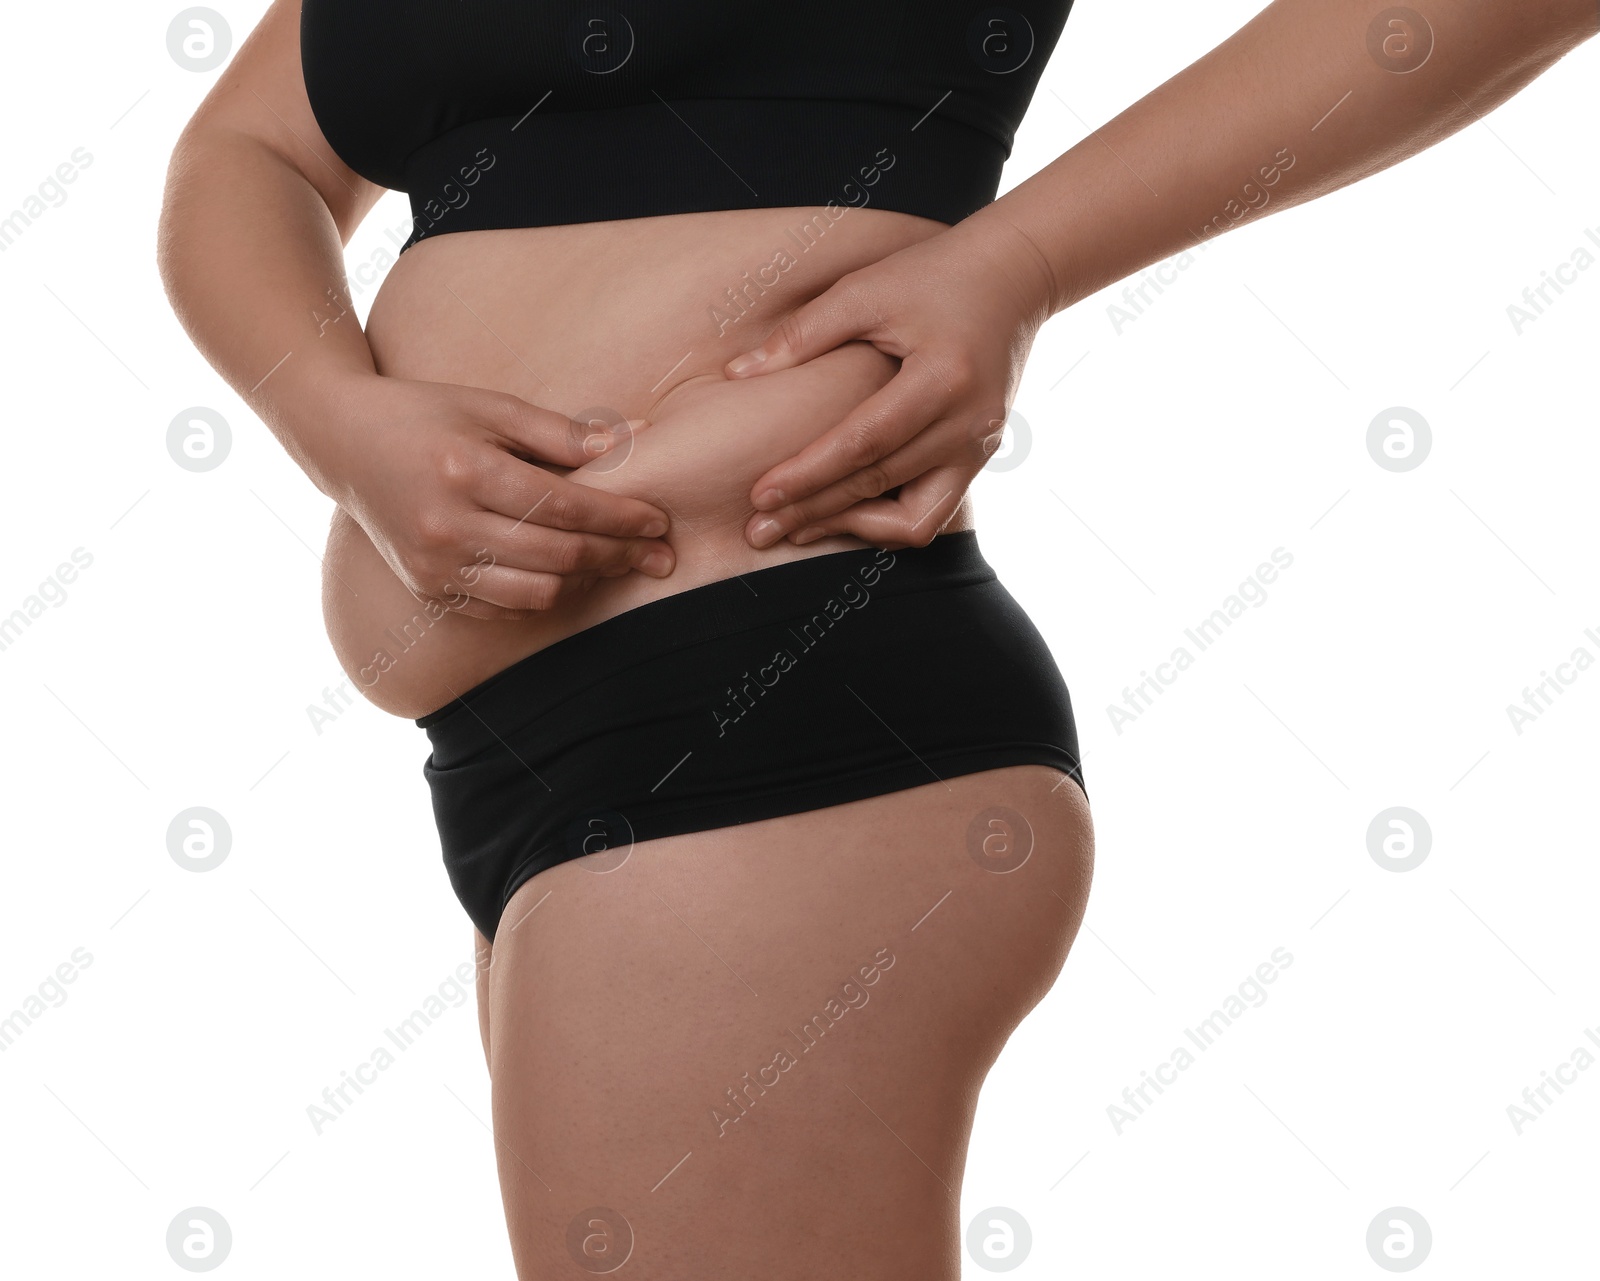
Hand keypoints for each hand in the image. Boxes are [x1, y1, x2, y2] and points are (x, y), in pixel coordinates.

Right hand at [320, 374, 674, 619]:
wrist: (342, 442)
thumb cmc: (426, 415)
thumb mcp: (490, 406)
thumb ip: (560, 431)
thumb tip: (634, 437)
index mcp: (465, 471)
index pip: (564, 505)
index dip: (619, 517)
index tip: (657, 519)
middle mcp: (447, 525)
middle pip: (558, 555)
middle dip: (618, 555)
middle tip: (658, 553)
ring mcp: (434, 564)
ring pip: (536, 594)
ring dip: (586, 582)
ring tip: (615, 562)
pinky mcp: (428, 588)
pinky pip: (505, 608)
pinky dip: (544, 595)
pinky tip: (569, 575)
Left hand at [725, 215, 1056, 548]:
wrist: (1011, 278)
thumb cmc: (931, 276)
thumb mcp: (864, 290)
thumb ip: (801, 334)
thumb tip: (736, 376)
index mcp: (942, 377)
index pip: (865, 442)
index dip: (809, 473)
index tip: (759, 495)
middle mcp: (969, 424)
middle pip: (881, 485)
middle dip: (814, 512)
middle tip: (758, 529)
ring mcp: (980, 448)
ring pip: (915, 520)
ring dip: (853, 529)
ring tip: (796, 530)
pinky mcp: (979, 459)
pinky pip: (933, 513)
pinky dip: (887, 523)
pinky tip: (842, 515)